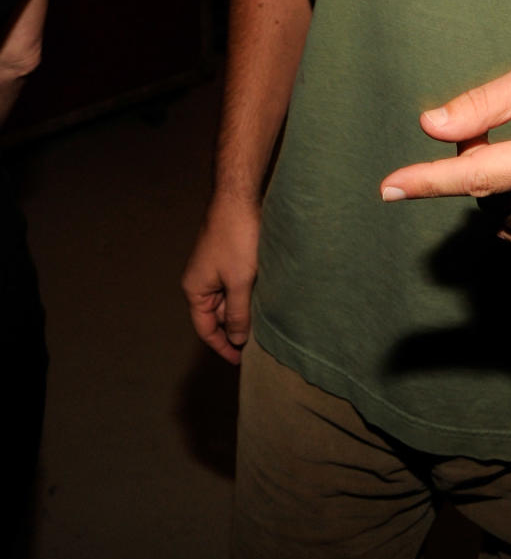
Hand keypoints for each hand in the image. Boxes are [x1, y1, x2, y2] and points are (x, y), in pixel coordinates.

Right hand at [181, 195, 260, 363]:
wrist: (238, 197)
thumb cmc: (236, 238)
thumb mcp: (239, 281)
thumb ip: (238, 313)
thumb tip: (237, 339)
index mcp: (195, 289)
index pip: (206, 329)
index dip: (223, 346)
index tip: (241, 360)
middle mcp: (200, 281)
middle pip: (219, 315)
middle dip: (237, 326)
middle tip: (262, 339)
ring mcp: (214, 268)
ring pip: (230, 299)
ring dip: (246, 308)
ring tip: (267, 316)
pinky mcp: (227, 257)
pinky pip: (236, 284)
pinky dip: (248, 292)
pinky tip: (266, 294)